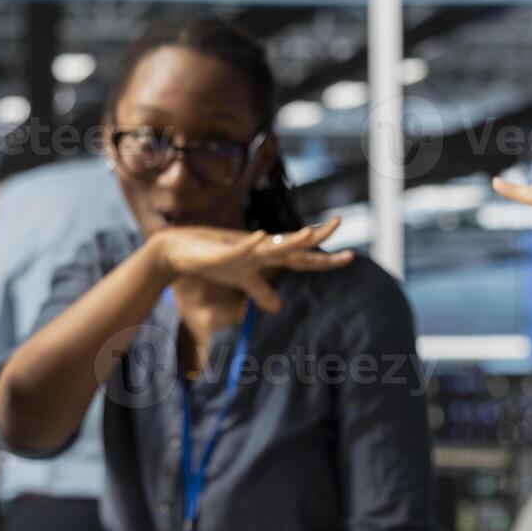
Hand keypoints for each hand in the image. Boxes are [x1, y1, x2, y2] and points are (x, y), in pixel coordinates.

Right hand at [151, 217, 351, 312]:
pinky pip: (241, 248)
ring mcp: (244, 248)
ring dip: (291, 240)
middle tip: (339, 222)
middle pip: (295, 245)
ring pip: (273, 245)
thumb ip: (262, 291)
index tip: (350, 256)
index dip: (326, 259)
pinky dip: (251, 244)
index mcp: (268, 256)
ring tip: (310, 233)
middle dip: (317, 237)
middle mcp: (262, 248)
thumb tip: (279, 308)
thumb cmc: (214, 261)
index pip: (303, 258)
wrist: (181, 251)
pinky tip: (261, 238)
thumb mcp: (243, 280)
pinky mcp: (225, 250)